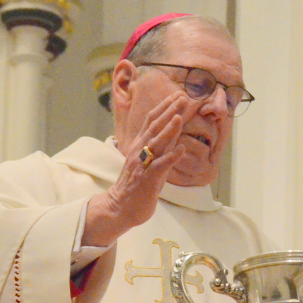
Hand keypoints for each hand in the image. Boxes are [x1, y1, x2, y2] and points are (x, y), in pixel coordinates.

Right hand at [83, 92, 197, 247]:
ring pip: (156, 142)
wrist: (120, 207)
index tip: (178, 95)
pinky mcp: (147, 178)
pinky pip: (160, 165)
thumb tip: (175, 131)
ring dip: (168, 129)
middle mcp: (140, 150)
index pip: (152, 121)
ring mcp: (143, 164)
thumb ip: (161, 146)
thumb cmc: (137, 185)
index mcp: (140, 145)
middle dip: (169, 110)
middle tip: (183, 97)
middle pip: (154, 126)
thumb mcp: (150, 161)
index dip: (165, 107)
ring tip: (179, 116)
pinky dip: (171, 156)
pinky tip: (181, 148)